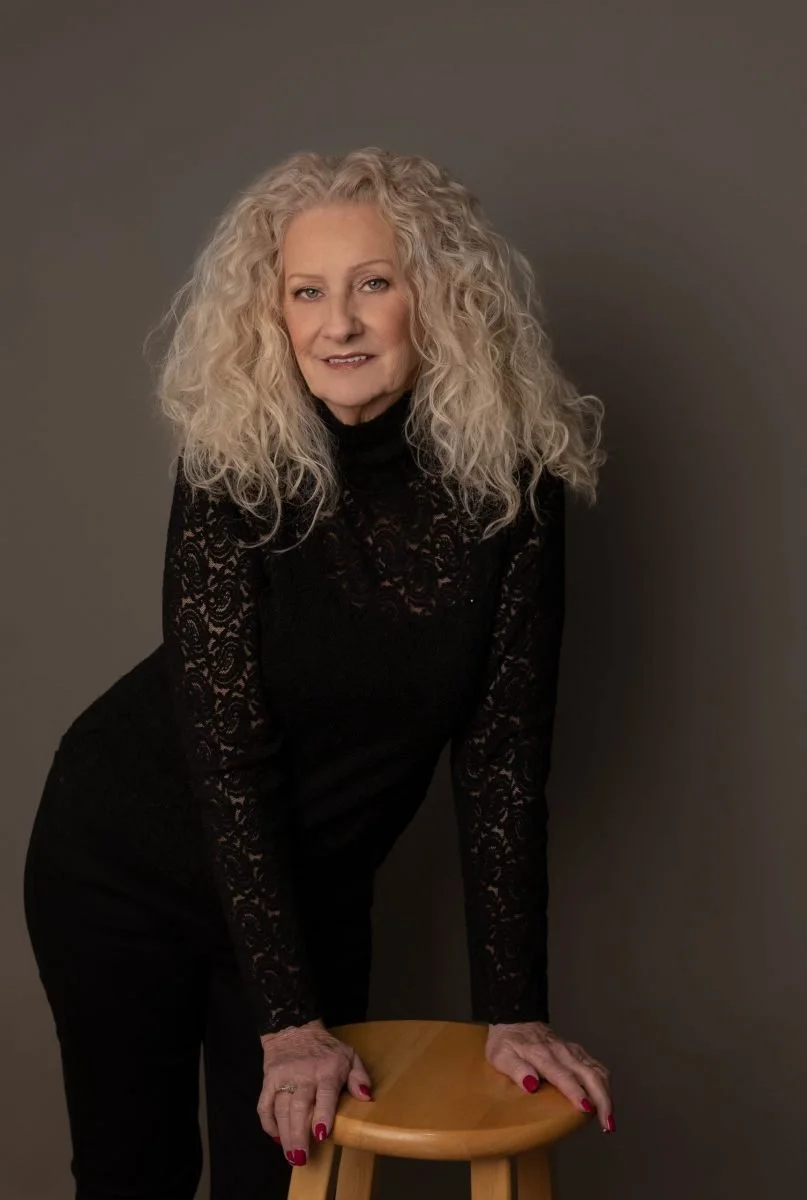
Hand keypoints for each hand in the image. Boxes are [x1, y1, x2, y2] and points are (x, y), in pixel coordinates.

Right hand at [258, 1018, 373, 1165]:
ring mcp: (284, 1077)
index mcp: (327, 1070)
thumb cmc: (326, 1049)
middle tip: (300, 1158)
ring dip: (285, 1134)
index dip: (322, 1115)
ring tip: (290, 1156)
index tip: (322, 1134)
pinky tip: (276, 1137)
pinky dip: (268, 1124)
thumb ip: (359, 1077)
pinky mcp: (269, 1079)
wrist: (295, 1029)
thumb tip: (366, 1098)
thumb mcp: (349, 1056)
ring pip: (281, 1109)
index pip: (325, 1095)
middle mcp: (304, 1074)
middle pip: (299, 1107)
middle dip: (299, 1135)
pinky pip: (265, 1105)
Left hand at [486, 1020, 614, 1132]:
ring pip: (597, 1071)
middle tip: (607, 1124)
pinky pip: (597, 1067)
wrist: (515, 1016)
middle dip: (602, 1099)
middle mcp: (562, 1052)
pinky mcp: (577, 1052)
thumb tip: (531, 1085)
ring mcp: (572, 1051)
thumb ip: (516, 1069)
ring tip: (609, 1119)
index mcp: (542, 1055)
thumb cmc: (506, 1041)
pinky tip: (606, 1100)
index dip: (576, 1092)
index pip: (563, 1075)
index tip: (586, 1109)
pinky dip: (605, 1085)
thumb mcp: (501, 1056)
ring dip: (607, 1095)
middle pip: (589, 1075)